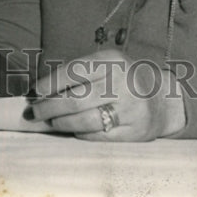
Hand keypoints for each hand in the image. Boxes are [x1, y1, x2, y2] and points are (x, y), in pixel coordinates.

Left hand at [27, 48, 185, 141]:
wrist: (161, 99)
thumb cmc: (123, 80)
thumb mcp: (108, 65)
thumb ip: (80, 73)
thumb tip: (41, 91)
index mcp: (114, 60)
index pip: (74, 71)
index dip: (50, 83)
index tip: (35, 92)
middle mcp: (123, 83)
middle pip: (75, 100)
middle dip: (49, 108)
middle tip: (34, 113)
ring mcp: (129, 109)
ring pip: (83, 121)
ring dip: (61, 123)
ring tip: (51, 121)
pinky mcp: (133, 132)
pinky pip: (97, 136)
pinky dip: (80, 134)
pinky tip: (73, 130)